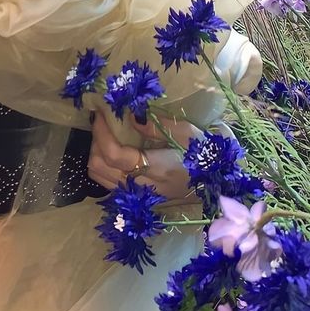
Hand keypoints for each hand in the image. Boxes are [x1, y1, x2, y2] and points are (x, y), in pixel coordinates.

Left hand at [87, 111, 202, 206]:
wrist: (215, 183)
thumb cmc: (203, 154)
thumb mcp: (186, 132)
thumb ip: (156, 125)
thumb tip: (130, 117)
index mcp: (154, 168)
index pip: (114, 154)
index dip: (101, 133)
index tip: (99, 113)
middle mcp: (141, 185)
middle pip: (99, 167)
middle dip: (94, 141)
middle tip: (102, 122)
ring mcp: (138, 195)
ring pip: (99, 177)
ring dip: (95, 154)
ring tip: (105, 135)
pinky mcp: (137, 197)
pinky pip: (107, 183)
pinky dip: (102, 165)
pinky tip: (112, 151)